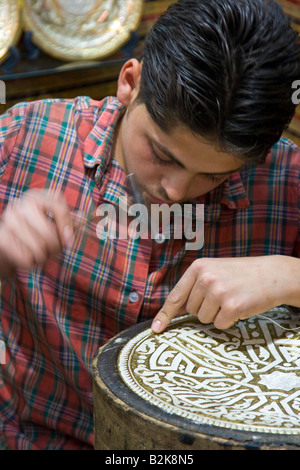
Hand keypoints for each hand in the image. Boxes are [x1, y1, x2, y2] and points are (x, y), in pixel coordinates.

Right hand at [0, 189, 73, 276]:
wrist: (5, 245)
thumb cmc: (35, 233)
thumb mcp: (53, 224)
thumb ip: (71, 221)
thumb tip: (93, 216)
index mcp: (37, 197)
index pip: (59, 206)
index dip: (67, 226)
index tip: (70, 241)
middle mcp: (21, 204)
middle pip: (49, 233)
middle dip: (55, 248)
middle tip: (52, 251)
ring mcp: (9, 220)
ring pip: (38, 248)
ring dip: (42, 257)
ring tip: (38, 253)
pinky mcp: (2, 237)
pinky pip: (26, 258)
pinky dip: (30, 263)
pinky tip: (26, 257)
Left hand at [151, 255, 297, 330]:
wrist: (272, 274)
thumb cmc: (242, 274)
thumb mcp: (215, 270)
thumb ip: (196, 285)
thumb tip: (178, 310)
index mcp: (198, 267)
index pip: (176, 296)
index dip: (164, 315)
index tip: (155, 330)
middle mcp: (205, 278)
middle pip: (191, 310)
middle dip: (205, 308)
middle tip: (223, 296)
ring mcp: (218, 292)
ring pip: (204, 319)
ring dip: (217, 314)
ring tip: (232, 299)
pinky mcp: (231, 306)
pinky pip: (220, 324)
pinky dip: (229, 320)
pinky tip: (240, 306)